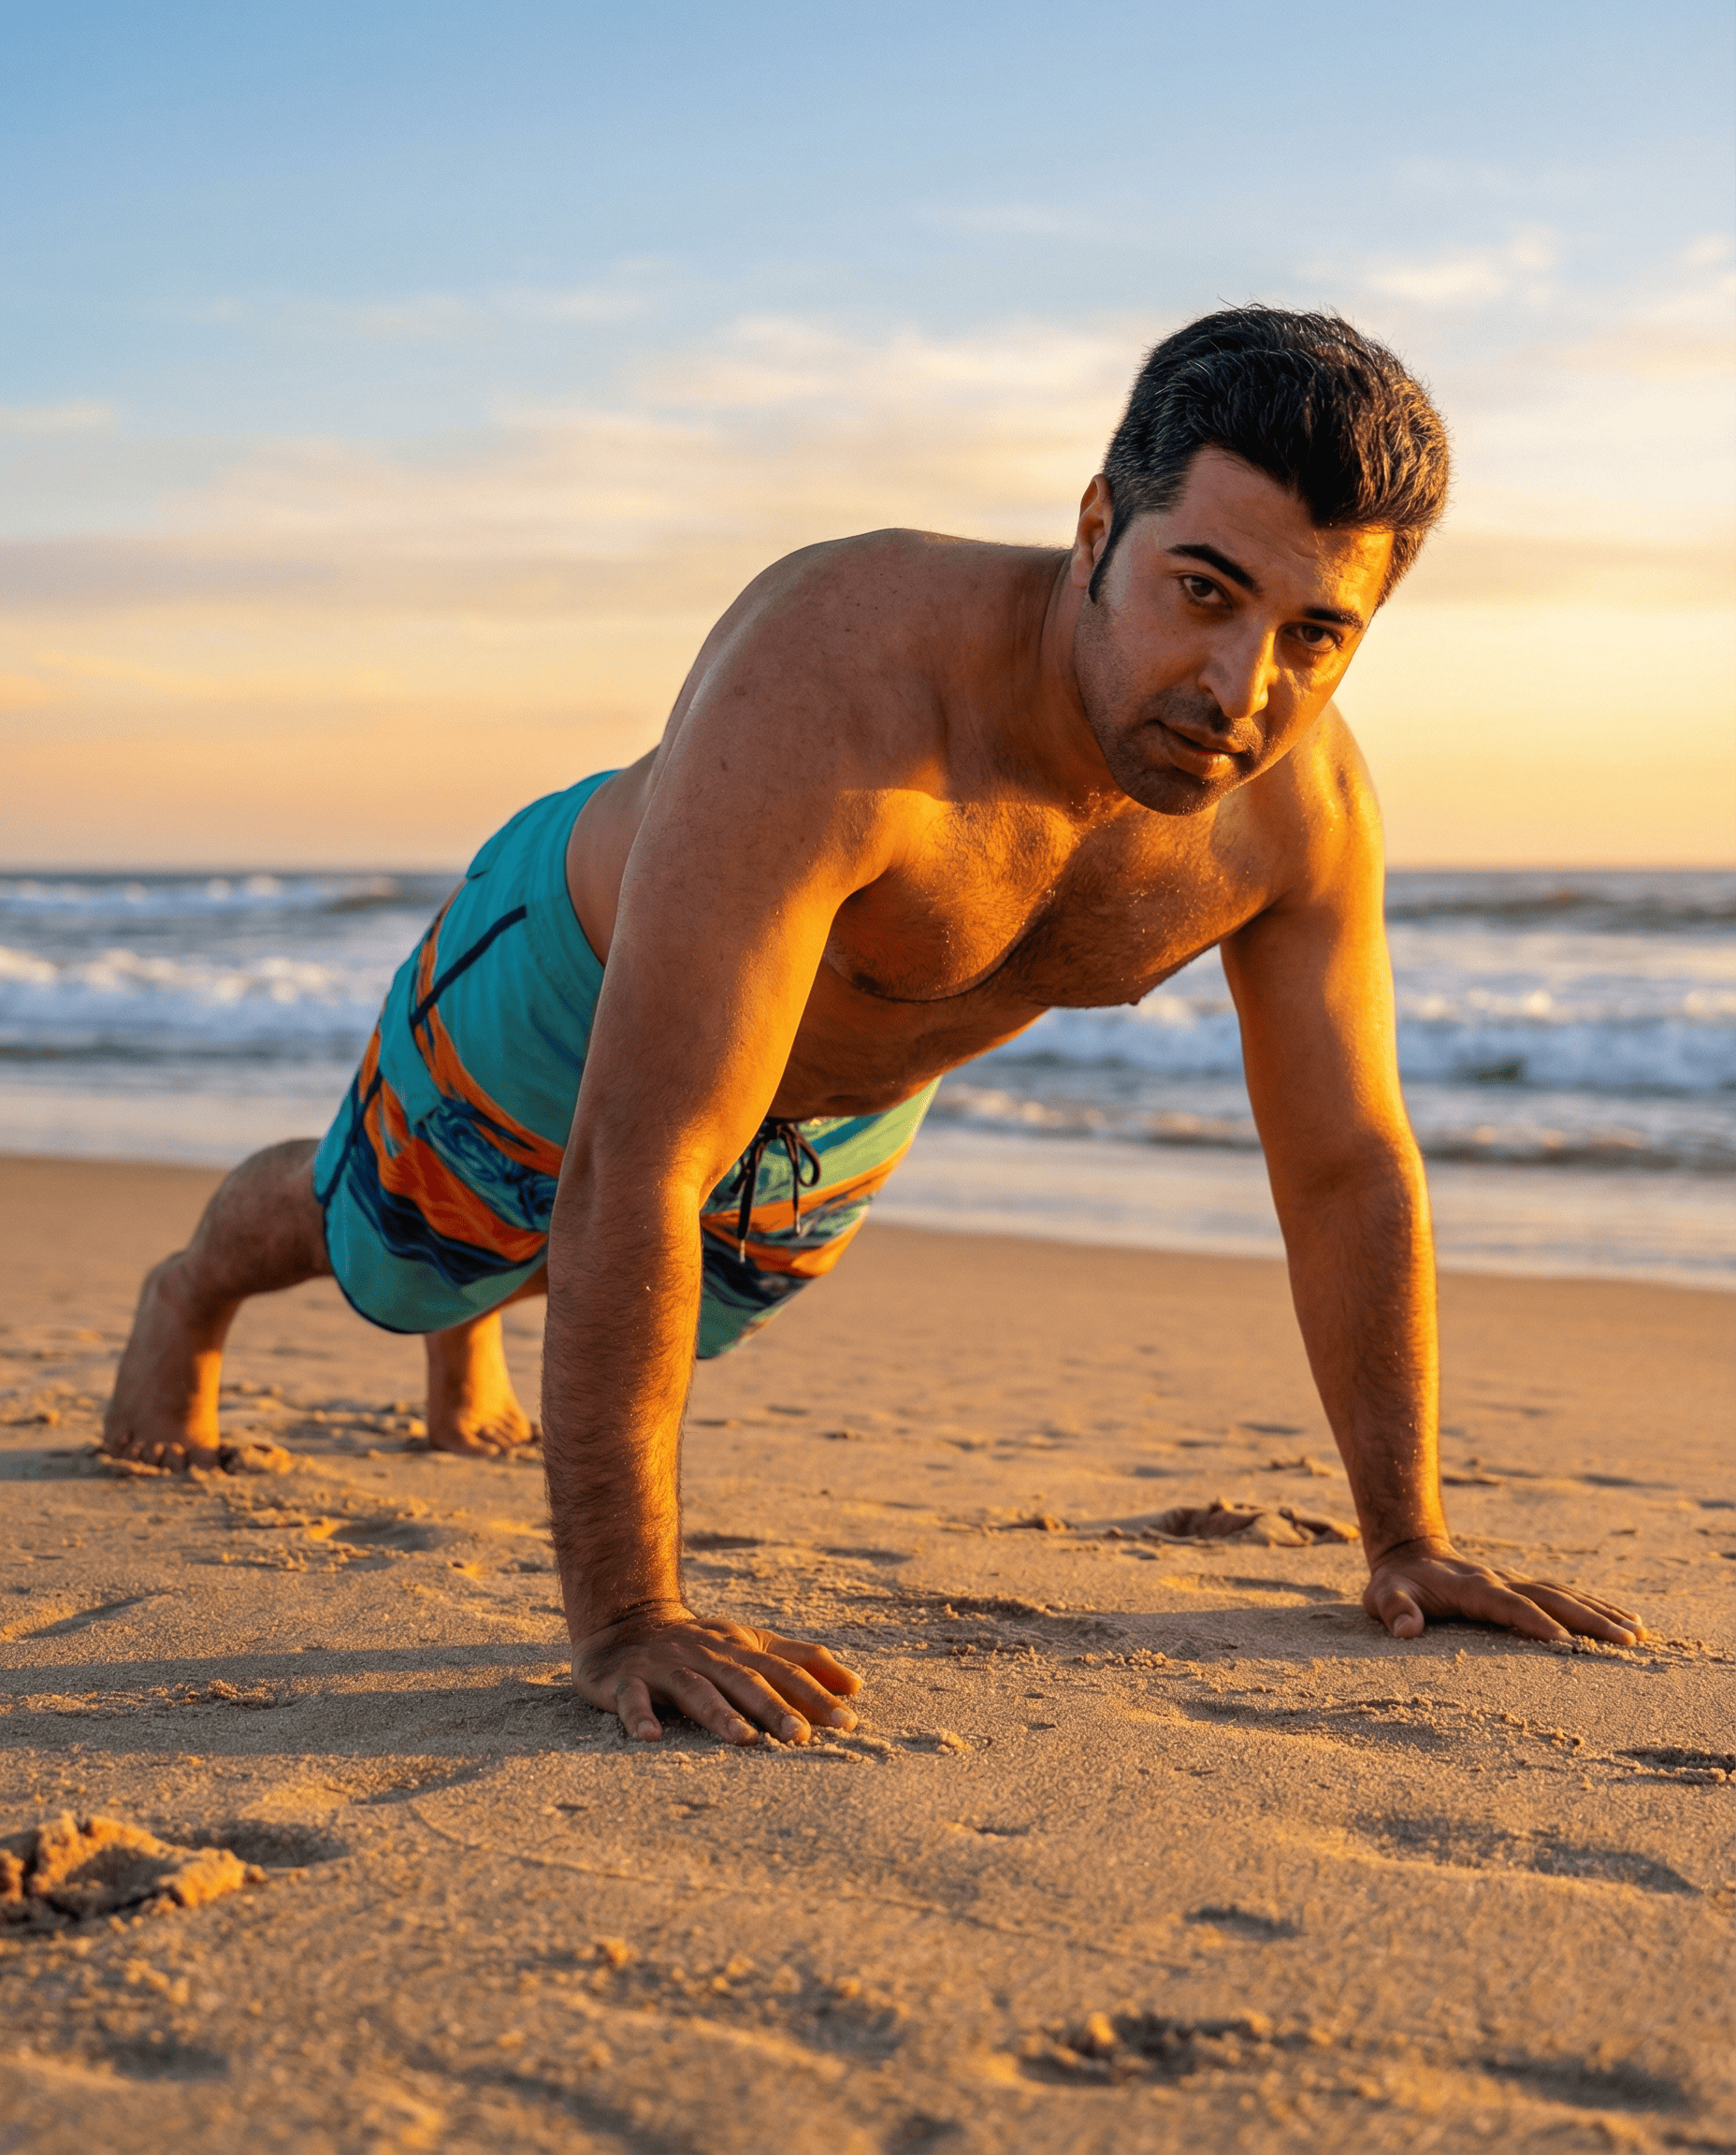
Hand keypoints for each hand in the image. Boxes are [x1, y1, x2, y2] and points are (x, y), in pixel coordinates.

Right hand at [572, 1604, 862, 1744]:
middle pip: (745, 1681)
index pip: (784, 1673)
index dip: (816, 1695)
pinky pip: (634, 1698)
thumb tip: (856, 1685)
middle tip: (801, 1735)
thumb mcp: (752, 1647)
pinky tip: (650, 1736)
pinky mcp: (627, 1680)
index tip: (847, 1722)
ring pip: (697, 1689)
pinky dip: (640, 1716)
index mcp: (740, 1650)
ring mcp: (667, 1667)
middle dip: (774, 1707)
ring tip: (744, 1739)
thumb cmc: (701, 1645)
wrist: (627, 1624)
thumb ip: (801, 1663)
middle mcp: (708, 1656)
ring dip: (720, 1714)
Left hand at [1363, 1538, 1644, 1645]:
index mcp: (1473, 1587)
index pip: (1511, 1606)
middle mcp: (1502, 1582)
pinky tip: (1626, 1621)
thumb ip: (1393, 1610)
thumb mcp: (1383, 1596)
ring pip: (1566, 1595)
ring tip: (1640, 1633)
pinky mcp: (1524, 1588)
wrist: (1410, 1554)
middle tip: (1627, 1640)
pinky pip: (1565, 1596)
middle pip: (1553, 1598)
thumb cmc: (1397, 1584)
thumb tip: (1406, 1630)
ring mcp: (1516, 1583)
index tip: (1566, 1643)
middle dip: (1590, 1619)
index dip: (1536, 1622)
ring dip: (1602, 1612)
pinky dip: (1596, 1607)